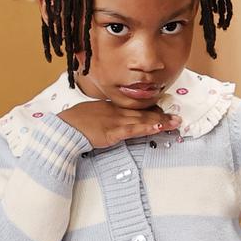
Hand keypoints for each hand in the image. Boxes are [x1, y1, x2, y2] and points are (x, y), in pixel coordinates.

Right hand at [59, 100, 181, 148]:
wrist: (63, 129)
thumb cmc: (72, 123)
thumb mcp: (88, 115)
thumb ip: (100, 116)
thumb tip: (105, 120)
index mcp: (110, 108)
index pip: (134, 108)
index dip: (150, 110)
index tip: (162, 110)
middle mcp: (116, 112)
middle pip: (142, 112)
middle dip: (161, 115)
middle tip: (177, 116)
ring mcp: (115, 121)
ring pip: (142, 120)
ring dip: (160, 121)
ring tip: (175, 122)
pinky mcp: (113, 132)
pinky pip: (134, 130)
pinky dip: (147, 128)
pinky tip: (158, 127)